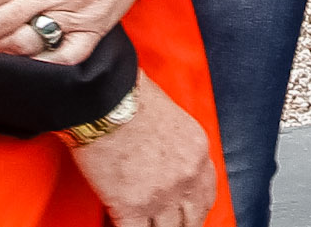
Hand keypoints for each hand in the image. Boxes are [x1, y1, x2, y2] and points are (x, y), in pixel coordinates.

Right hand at [66, 74, 216, 226]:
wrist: (104, 98)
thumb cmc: (131, 97)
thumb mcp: (172, 118)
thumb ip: (177, 147)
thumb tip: (167, 163)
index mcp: (197, 152)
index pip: (206, 196)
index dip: (196, 212)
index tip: (188, 216)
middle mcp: (185, 176)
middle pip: (191, 220)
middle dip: (180, 225)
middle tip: (168, 225)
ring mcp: (160, 195)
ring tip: (145, 224)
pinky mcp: (131, 206)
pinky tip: (121, 224)